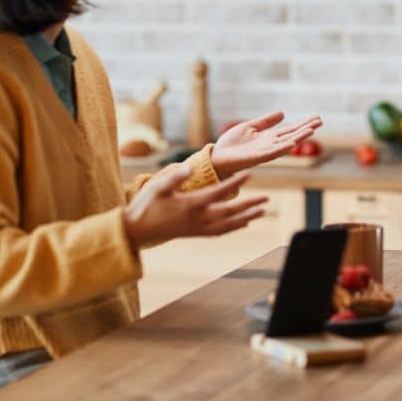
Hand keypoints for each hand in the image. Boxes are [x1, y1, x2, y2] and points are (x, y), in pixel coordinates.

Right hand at [123, 167, 267, 248]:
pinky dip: (234, 228)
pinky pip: (219, 232)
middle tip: (267, 198)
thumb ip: (176, 177)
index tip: (251, 175)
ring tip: (262, 212)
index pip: (218, 192)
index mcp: (190, 204)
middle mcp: (197, 219)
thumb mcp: (158, 186)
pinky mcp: (195, 234)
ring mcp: (197, 228)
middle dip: (249, 204)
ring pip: (228, 224)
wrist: (135, 230)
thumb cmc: (145, 204)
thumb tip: (193, 166)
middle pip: (230, 211)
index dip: (236, 183)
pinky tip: (244, 224)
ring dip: (246, 217)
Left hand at [211, 111, 322, 178]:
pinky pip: (272, 153)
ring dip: (299, 137)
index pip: (290, 130)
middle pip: (292, 135)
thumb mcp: (250, 126)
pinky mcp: (256, 158)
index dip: (303, 124)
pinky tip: (292, 144)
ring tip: (311, 130)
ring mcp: (265, 151)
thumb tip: (283, 113)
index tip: (317, 118)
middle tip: (320, 121)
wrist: (217, 157)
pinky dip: (282, 149)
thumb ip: (266, 122)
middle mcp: (270, 145)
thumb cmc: (232, 144)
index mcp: (269, 137)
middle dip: (306, 129)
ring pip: (286, 144)